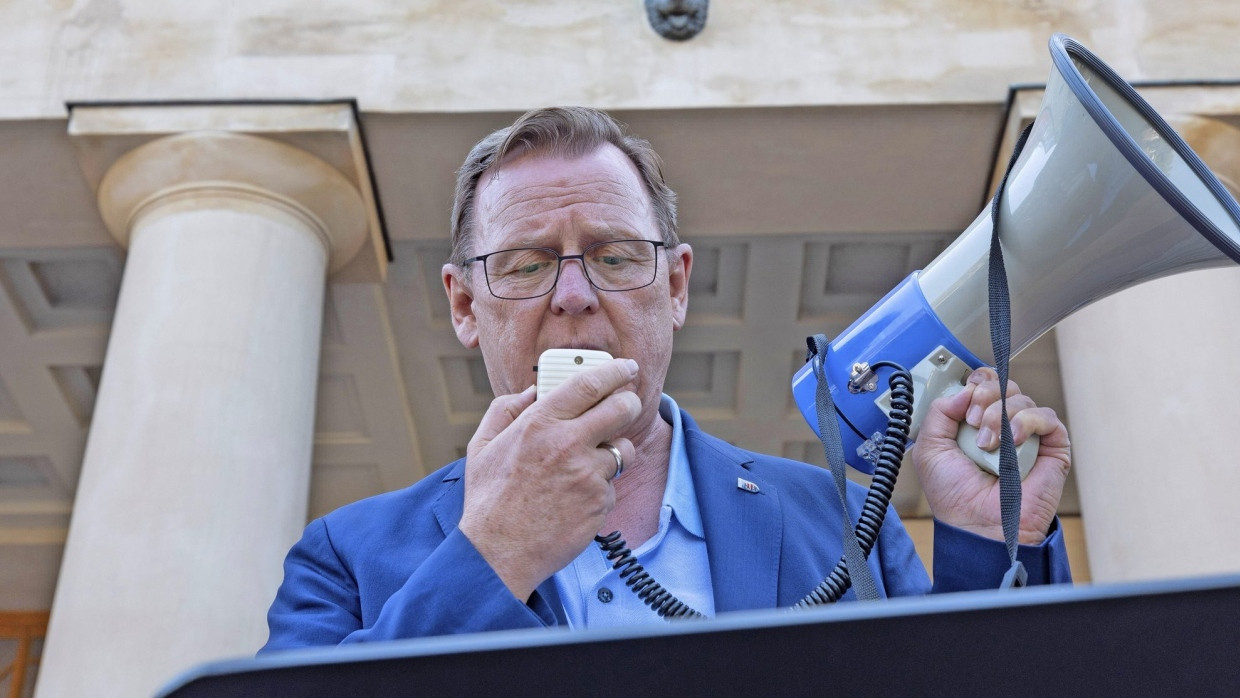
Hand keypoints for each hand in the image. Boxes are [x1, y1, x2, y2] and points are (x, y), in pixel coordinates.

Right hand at [457, 358, 641, 600]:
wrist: (498, 553)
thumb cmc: (489, 500)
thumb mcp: (482, 446)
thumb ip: (505, 410)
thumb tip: (532, 391)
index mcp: (539, 423)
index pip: (589, 383)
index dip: (615, 371)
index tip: (627, 367)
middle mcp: (567, 443)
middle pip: (623, 408)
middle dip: (629, 403)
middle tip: (625, 406)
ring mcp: (587, 474)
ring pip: (623, 449)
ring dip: (613, 453)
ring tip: (586, 465)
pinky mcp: (599, 502)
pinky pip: (612, 485)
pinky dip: (599, 489)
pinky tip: (574, 499)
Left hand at [912, 367, 1071, 544]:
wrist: (978, 526)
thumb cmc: (955, 496)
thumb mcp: (930, 448)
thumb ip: (939, 412)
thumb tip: (965, 389)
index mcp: (975, 422)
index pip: (982, 383)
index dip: (974, 384)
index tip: (962, 406)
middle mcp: (1001, 425)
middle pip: (1002, 384)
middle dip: (984, 396)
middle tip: (972, 421)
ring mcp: (1027, 435)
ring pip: (1021, 398)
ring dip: (998, 416)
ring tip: (987, 445)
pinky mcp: (1052, 447)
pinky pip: (1046, 416)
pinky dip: (1025, 422)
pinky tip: (1011, 443)